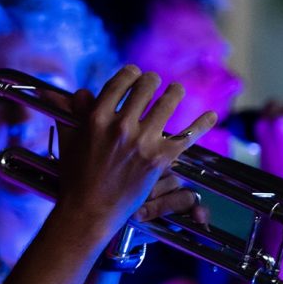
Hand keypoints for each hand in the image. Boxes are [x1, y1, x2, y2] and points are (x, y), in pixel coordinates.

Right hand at [54, 65, 217, 230]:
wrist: (89, 210)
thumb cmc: (75, 177)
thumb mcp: (70, 140)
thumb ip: (74, 113)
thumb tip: (80, 92)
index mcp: (97, 118)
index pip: (120, 82)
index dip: (131, 73)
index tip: (135, 73)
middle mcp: (121, 126)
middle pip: (145, 87)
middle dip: (151, 81)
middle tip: (154, 82)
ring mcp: (142, 142)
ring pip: (167, 103)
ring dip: (174, 92)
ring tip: (176, 90)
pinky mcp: (159, 159)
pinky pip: (187, 136)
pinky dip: (202, 124)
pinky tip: (212, 115)